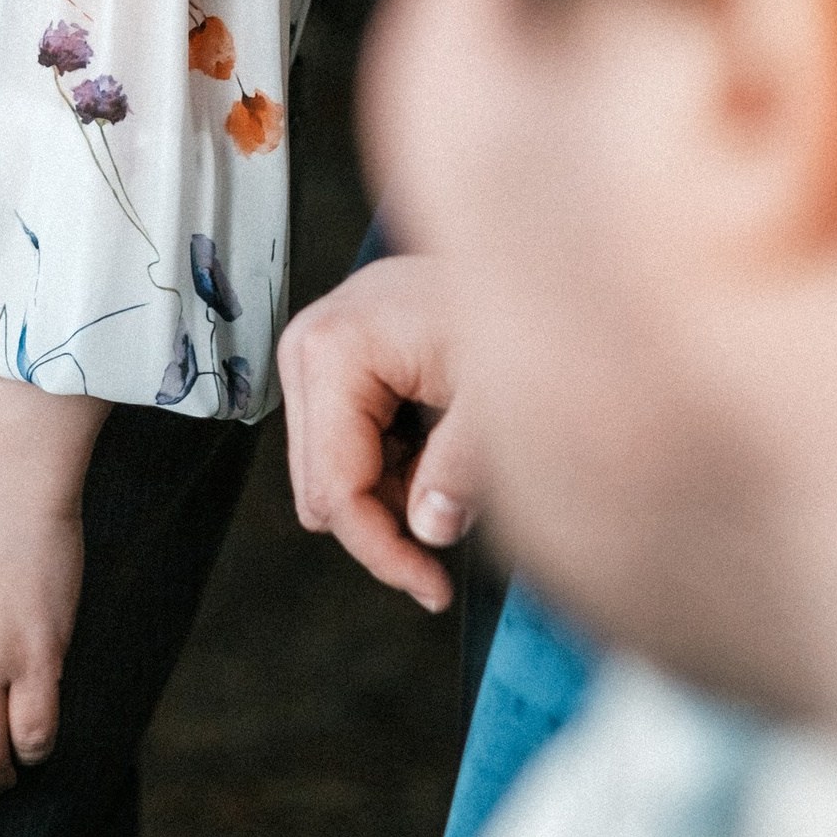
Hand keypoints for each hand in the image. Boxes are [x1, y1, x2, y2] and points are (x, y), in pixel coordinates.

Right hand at [281, 255, 483, 615]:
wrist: (526, 247)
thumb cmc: (519, 300)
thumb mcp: (496, 396)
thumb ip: (461, 470)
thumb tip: (430, 531)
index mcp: (335, 349)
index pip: (333, 489)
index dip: (382, 551)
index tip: (434, 588)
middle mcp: (310, 345)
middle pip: (320, 488)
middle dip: (383, 525)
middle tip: (448, 548)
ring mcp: (318, 348)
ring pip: (329, 473)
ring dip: (388, 496)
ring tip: (454, 475)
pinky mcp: (336, 358)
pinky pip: (345, 445)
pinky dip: (390, 467)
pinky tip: (436, 447)